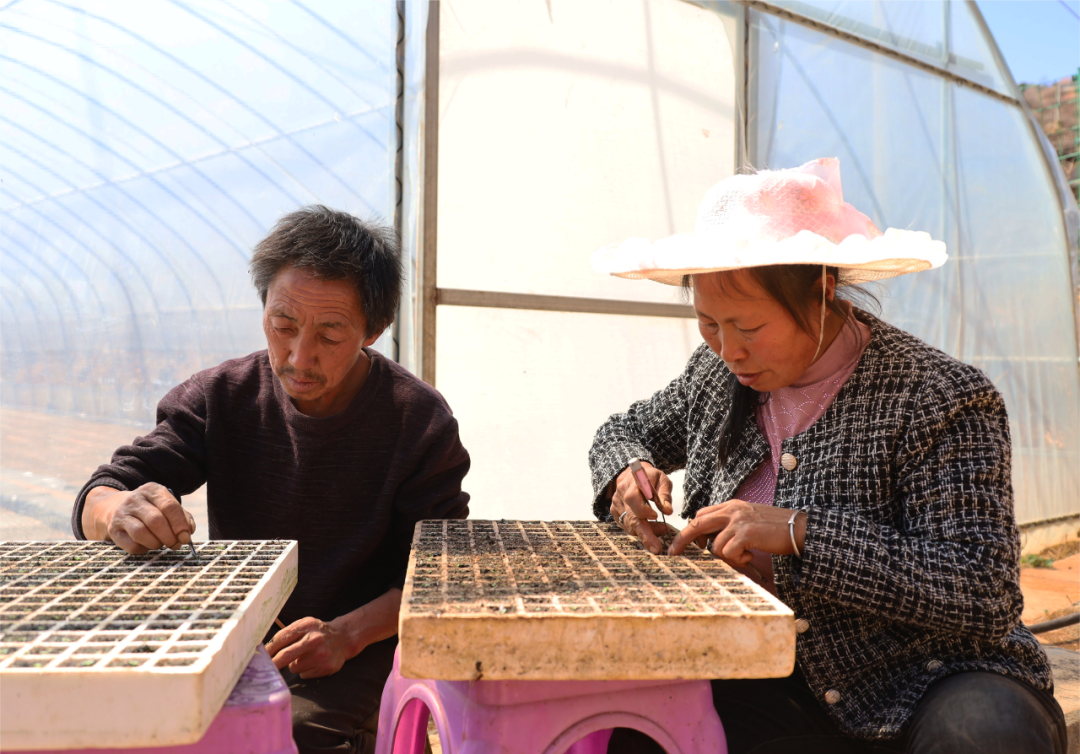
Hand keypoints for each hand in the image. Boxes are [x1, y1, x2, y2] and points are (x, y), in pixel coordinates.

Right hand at [87, 483, 195, 554]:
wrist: (118, 509)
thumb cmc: (152, 510)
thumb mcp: (168, 507)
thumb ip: (183, 518)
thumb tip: (187, 532)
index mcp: (152, 490)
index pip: (169, 506)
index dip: (179, 524)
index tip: (185, 537)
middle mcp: (135, 499)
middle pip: (156, 521)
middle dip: (169, 537)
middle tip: (175, 544)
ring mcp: (122, 513)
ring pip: (141, 533)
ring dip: (156, 543)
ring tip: (161, 544)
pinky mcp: (113, 529)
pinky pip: (131, 545)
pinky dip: (143, 549)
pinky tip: (147, 545)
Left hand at [266, 617, 352, 678]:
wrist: (344, 638)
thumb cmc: (317, 632)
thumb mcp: (305, 625)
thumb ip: (287, 634)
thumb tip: (263, 649)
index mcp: (307, 625)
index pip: (281, 638)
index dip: (268, 649)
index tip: (258, 657)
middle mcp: (314, 639)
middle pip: (285, 655)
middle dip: (273, 663)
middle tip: (265, 668)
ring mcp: (321, 654)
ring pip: (294, 667)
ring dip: (294, 665)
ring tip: (305, 657)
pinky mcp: (326, 667)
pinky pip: (304, 675)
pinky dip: (305, 670)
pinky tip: (314, 663)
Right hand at [609, 461, 673, 554]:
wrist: (631, 473)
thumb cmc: (649, 477)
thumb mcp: (661, 479)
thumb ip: (664, 494)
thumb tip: (668, 511)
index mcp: (632, 484)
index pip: (633, 499)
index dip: (643, 510)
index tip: (656, 516)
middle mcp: (621, 495)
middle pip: (630, 518)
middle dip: (645, 535)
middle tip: (657, 548)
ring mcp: (616, 505)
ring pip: (630, 525)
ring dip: (647, 532)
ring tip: (662, 529)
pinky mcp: (615, 512)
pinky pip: (627, 526)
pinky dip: (640, 530)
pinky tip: (652, 527)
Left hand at [668, 499, 805, 565]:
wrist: (799, 528)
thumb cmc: (775, 528)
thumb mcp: (749, 519)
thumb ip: (731, 524)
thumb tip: (711, 540)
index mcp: (732, 506)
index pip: (702, 514)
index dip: (691, 530)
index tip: (685, 544)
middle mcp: (733, 510)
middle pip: (697, 524)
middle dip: (682, 540)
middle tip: (674, 553)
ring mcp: (739, 521)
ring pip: (714, 545)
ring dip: (726, 557)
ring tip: (744, 556)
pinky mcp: (746, 533)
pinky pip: (728, 552)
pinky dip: (738, 560)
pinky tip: (751, 556)